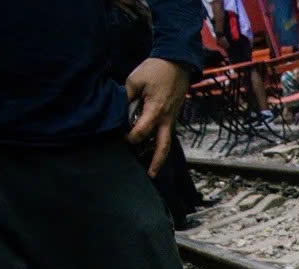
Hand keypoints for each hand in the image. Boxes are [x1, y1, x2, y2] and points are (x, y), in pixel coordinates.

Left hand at [126, 57, 189, 176]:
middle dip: (157, 162)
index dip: (131, 137)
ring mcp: (172, 118)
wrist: (178, 63)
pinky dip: (160, 142)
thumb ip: (127, 98)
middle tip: (151, 175)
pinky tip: (154, 146)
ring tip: (153, 167)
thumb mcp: (135, 80)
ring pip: (166, 141)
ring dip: (160, 154)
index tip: (123, 137)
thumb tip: (121, 112)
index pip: (141, 131)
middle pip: (163, 146)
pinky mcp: (173, 115)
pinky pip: (167, 132)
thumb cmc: (156, 70)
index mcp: (156, 110)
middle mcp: (166, 118)